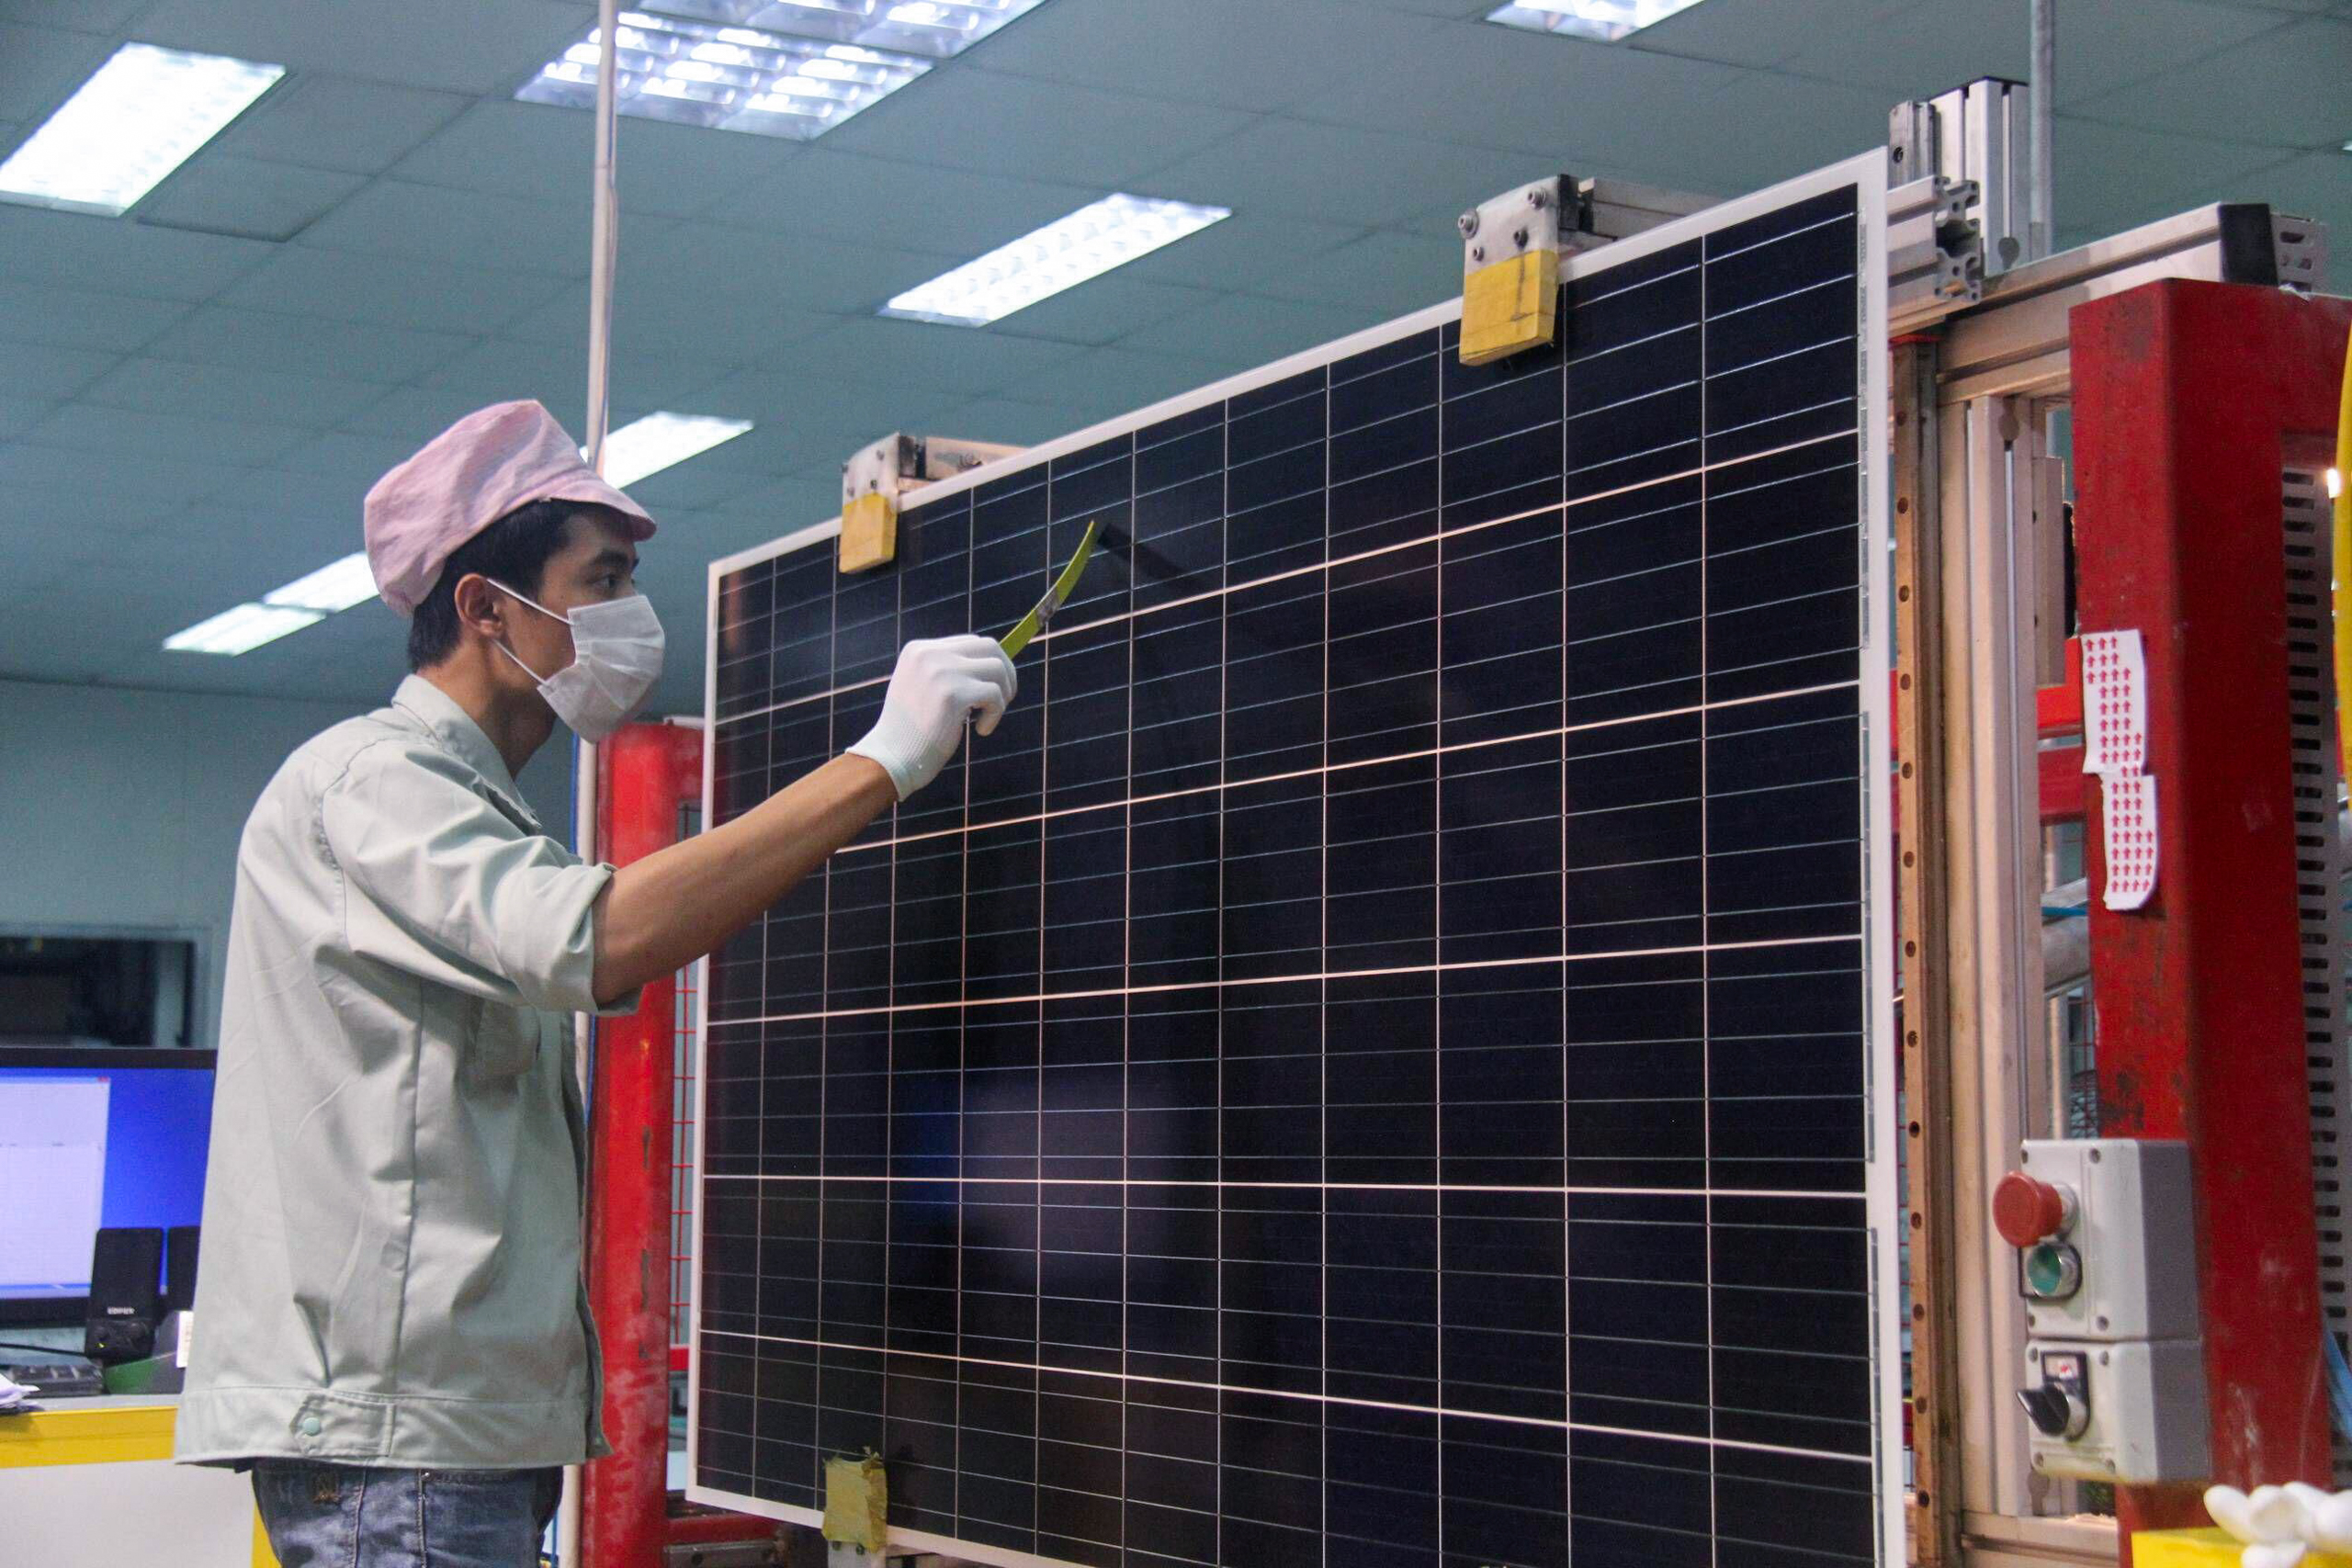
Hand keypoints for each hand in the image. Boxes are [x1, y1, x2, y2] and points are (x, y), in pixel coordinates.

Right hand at [845, 635, 1017, 800]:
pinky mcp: (953, 694)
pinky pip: (995, 694)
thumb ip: (950, 671)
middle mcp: (929, 654)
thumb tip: (998, 663)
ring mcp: (940, 672)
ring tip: (986, 718)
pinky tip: (981, 730)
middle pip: (990, 646)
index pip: (971, 643)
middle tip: (1003, 700)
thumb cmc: (913, 730)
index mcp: (919, 649)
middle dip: (1006, 673)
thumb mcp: (924, 687)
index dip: (989, 665)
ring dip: (1002, 695)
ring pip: (998, 668)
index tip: (992, 690)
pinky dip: (996, 714)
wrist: (892, 759)